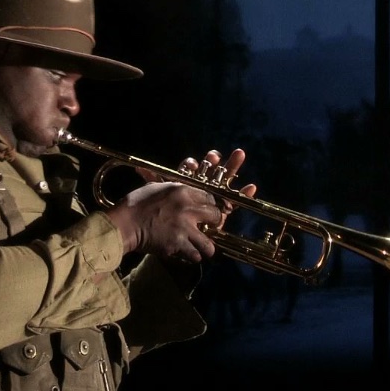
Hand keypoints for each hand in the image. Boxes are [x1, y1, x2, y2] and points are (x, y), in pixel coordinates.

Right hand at [105, 181, 223, 261]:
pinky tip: (190, 255)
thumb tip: (181, 191)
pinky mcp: (177, 244)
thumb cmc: (135, 203)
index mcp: (182, 192)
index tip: (209, 212)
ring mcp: (184, 228)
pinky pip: (194, 254)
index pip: (209, 197)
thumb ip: (172, 189)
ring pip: (208, 243)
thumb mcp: (156, 188)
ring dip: (207, 247)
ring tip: (205, 250)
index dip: (211, 206)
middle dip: (215, 223)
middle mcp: (187, 208)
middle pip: (215, 216)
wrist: (124, 223)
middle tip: (210, 228)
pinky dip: (193, 257)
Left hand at [138, 148, 257, 213]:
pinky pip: (235, 201)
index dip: (192, 165)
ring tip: (239, 154)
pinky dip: (243, 194)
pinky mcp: (223, 210)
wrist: (173, 236)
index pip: (191, 170)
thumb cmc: (166, 215)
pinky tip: (252, 187)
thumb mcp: (160, 196)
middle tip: (215, 155)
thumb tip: (138, 166)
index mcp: (187, 182)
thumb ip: (153, 180)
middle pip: (210, 171)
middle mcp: (202, 187)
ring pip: (225, 180)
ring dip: (232, 167)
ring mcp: (214, 197)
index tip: (191, 164)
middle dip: (214, 161)